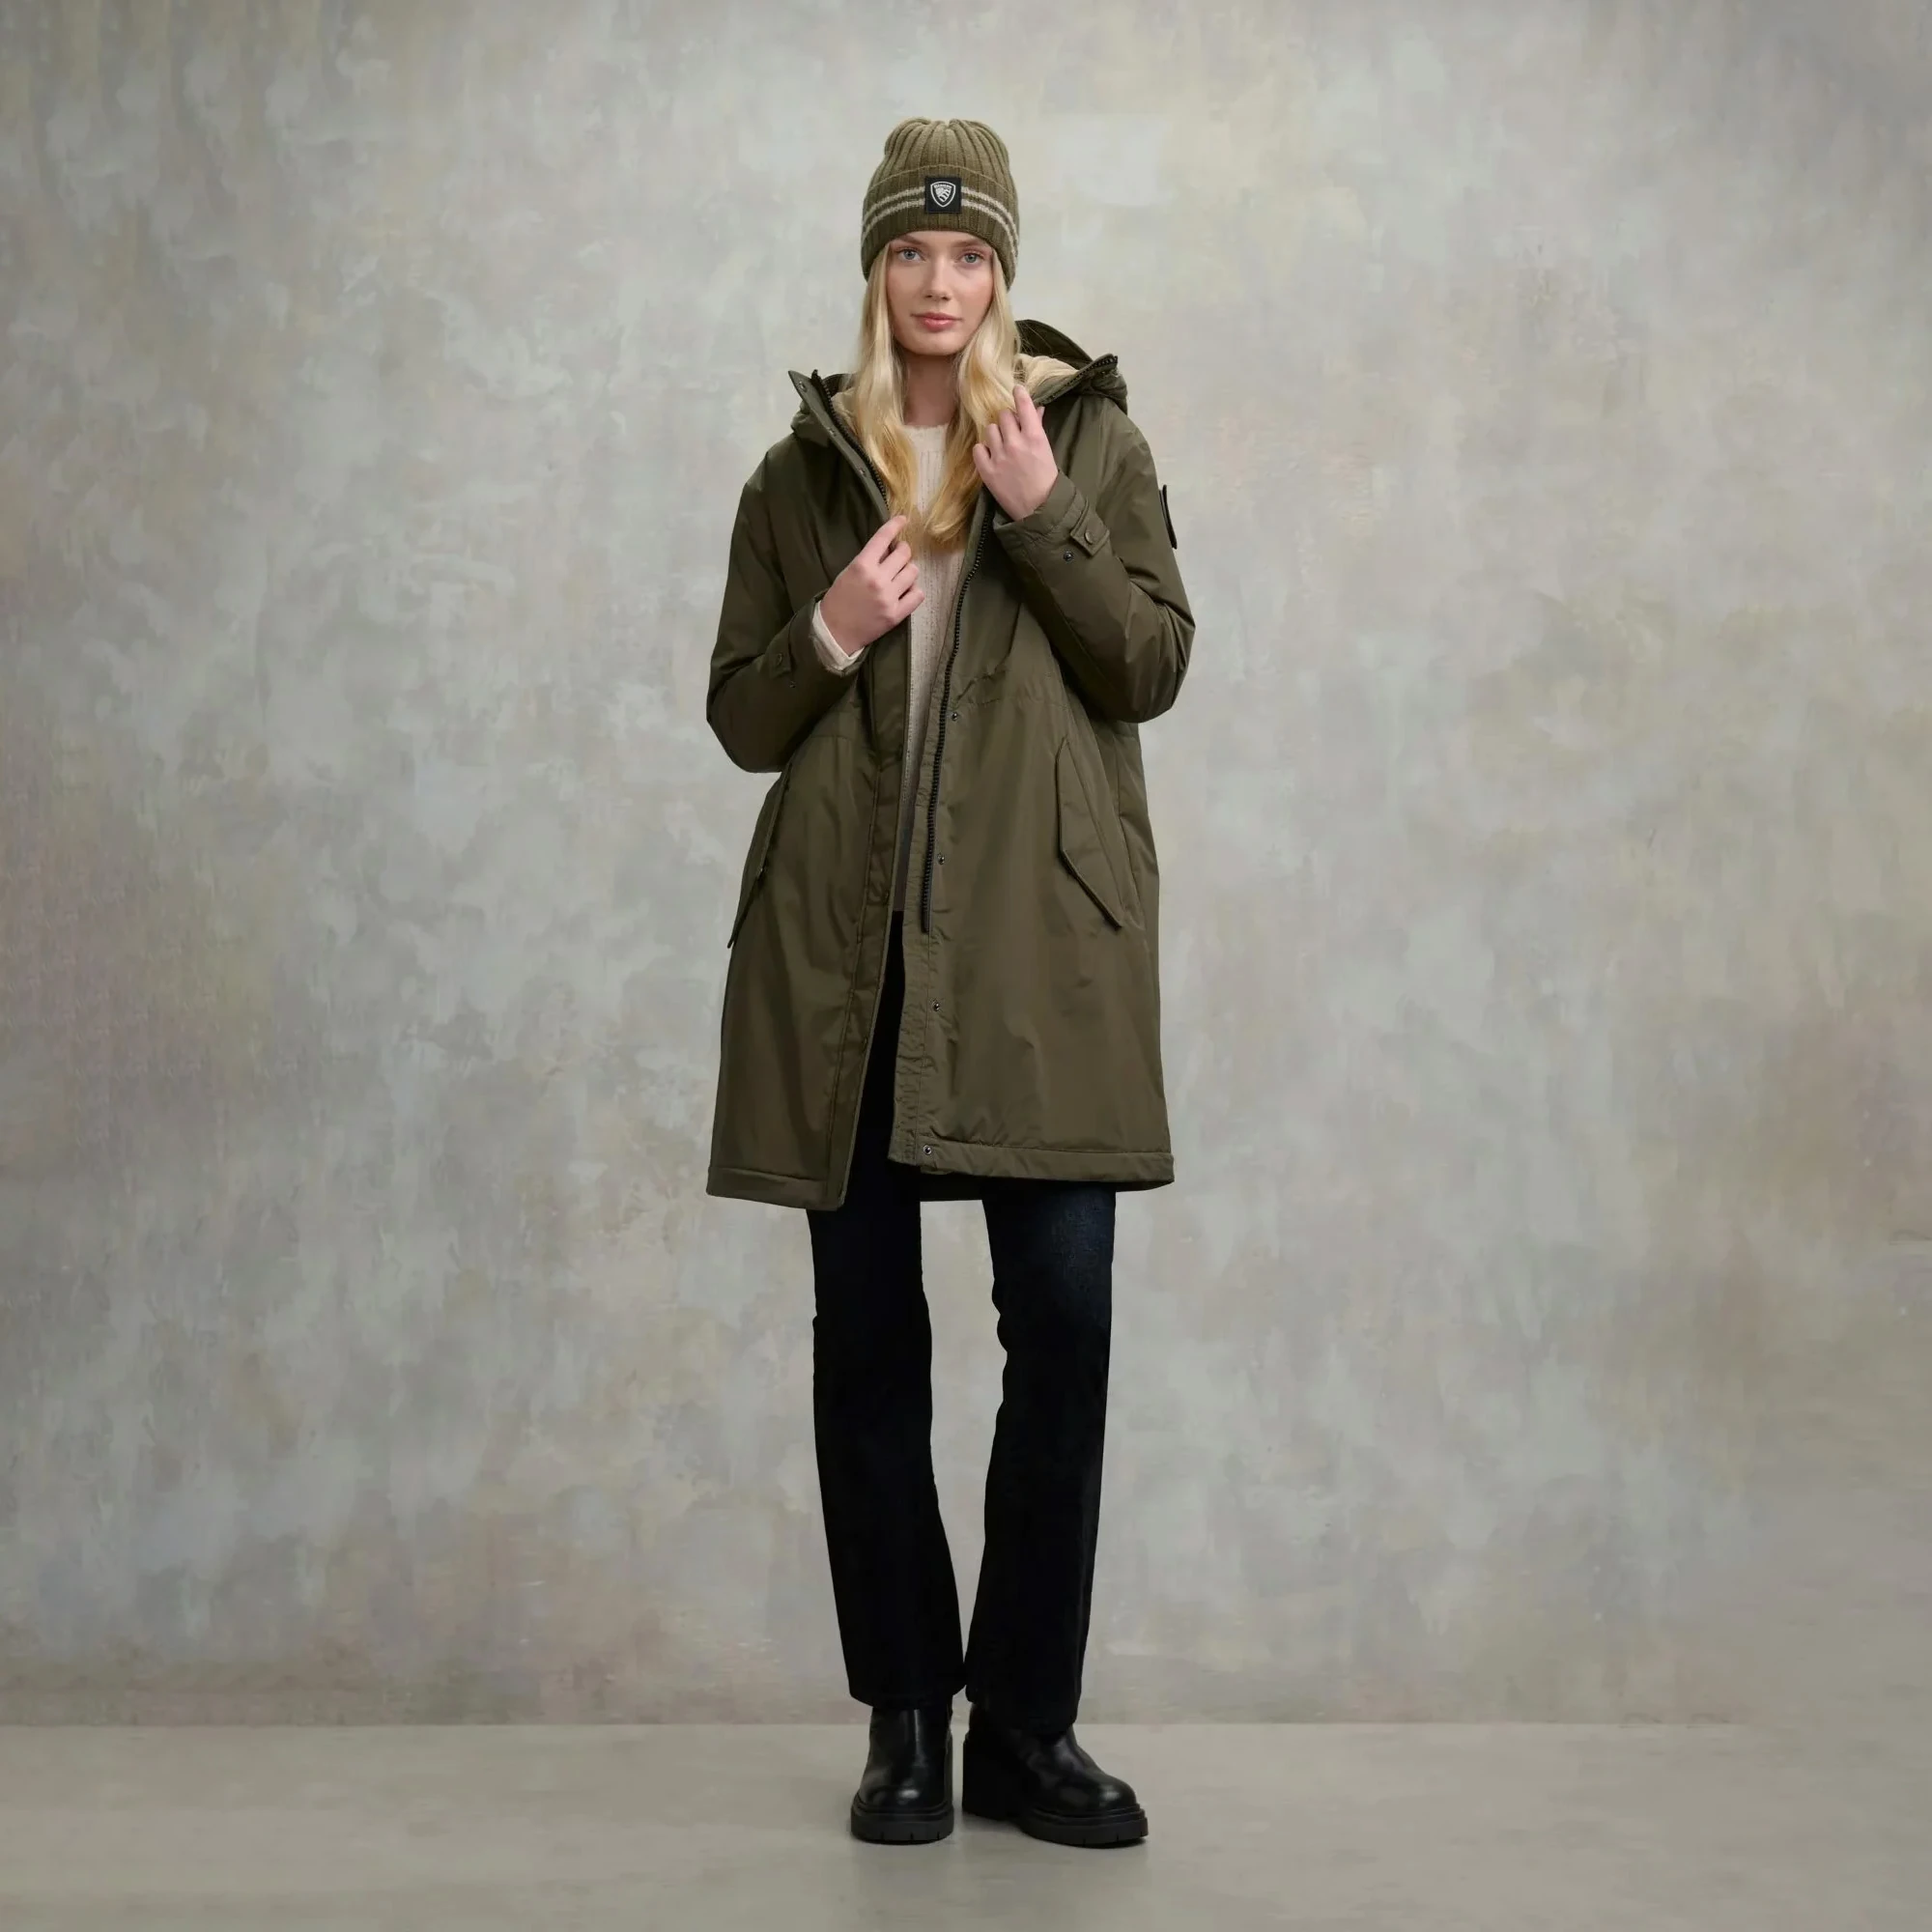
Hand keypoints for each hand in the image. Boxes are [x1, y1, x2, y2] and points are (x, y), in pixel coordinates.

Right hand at [819, 513, 922, 653]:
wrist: (834, 632)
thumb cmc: (838, 599)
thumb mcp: (848, 572)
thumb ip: (869, 560)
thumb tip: (889, 547)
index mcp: (861, 565)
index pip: (883, 538)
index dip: (896, 525)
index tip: (903, 519)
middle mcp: (877, 579)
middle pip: (904, 554)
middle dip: (903, 551)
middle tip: (898, 556)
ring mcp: (888, 597)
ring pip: (913, 572)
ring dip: (908, 571)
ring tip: (900, 576)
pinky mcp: (896, 614)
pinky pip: (918, 595)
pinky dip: (914, 591)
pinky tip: (906, 592)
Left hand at [972, 383, 1058, 521]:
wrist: (1039, 510)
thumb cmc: (1046, 479)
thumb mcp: (1046, 450)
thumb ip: (1037, 427)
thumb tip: (1035, 408)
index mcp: (1034, 436)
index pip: (1023, 405)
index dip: (1019, 394)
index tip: (1016, 389)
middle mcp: (1015, 443)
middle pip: (1003, 415)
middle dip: (1008, 421)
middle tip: (1011, 431)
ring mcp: (999, 457)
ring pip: (990, 429)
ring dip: (996, 434)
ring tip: (1001, 446)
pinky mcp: (987, 471)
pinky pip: (978, 448)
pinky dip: (983, 450)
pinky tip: (991, 456)